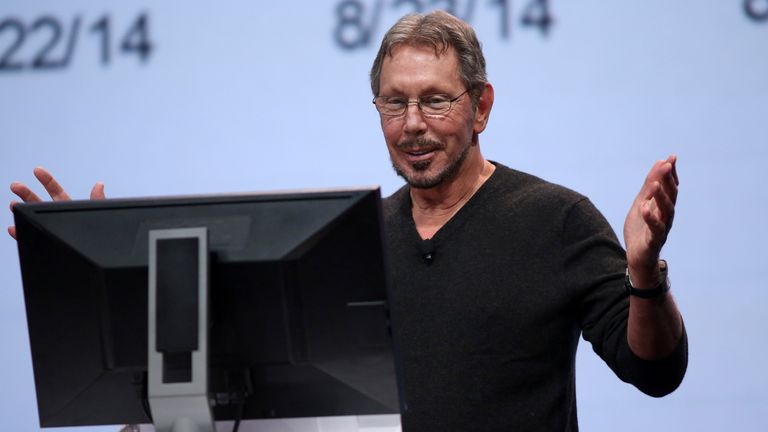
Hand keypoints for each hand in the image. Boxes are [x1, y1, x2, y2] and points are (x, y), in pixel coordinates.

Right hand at [8, 167, 104, 239]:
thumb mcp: (98, 216)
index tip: (37, 170)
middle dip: (26, 193)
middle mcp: (57, 217)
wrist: (99, 256)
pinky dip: (22, 234)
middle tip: (15, 186)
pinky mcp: (46, 244)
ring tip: (14, 205)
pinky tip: (14, 229)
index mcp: (69, 208)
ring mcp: (49, 230)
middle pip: (38, 202)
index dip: (47, 180)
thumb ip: (98, 201)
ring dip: (22, 212)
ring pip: (32, 219)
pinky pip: (31, 238)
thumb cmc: (101, 235)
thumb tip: (99, 184)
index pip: (56, 191)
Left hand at [623, 155, 678, 287]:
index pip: (670, 187)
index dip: (671, 173)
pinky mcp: (653, 241)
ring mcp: (662, 228)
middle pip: (670, 197)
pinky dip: (650, 218)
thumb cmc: (641, 230)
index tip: (672, 157)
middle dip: (668, 181)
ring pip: (665, 212)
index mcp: (663, 207)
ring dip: (660, 197)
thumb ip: (649, 186)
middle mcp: (666, 216)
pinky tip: (644, 207)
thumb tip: (659, 163)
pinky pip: (655, 229)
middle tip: (666, 166)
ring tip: (654, 184)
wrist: (637, 257)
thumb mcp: (642, 203)